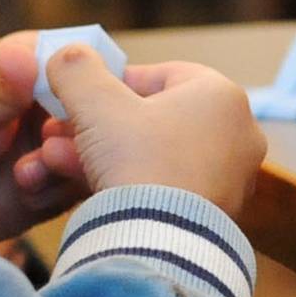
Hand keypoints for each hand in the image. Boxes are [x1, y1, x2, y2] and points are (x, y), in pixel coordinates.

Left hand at [0, 32, 88, 243]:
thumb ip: (2, 87)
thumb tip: (20, 56)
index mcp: (34, 61)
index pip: (86, 56)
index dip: (94, 76)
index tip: (85, 100)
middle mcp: (54, 98)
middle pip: (102, 102)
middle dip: (84, 126)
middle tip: (53, 143)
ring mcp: (61, 139)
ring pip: (99, 144)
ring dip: (69, 161)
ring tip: (28, 174)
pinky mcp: (64, 178)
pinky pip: (85, 180)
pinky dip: (61, 188)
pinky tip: (28, 190)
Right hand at [44, 44, 266, 217]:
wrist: (161, 243)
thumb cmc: (137, 161)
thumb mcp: (96, 104)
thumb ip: (77, 70)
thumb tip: (66, 53)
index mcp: (221, 94)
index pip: (160, 76)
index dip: (110, 84)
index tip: (78, 98)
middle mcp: (237, 132)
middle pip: (152, 119)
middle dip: (97, 126)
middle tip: (58, 133)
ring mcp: (231, 176)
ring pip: (153, 154)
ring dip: (103, 154)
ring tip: (58, 162)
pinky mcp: (216, 212)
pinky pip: (164, 186)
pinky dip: (128, 183)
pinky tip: (86, 188)